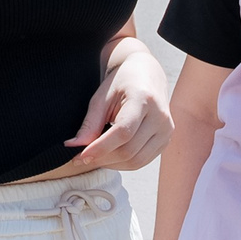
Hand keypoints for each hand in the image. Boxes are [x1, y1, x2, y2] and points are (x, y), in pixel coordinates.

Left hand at [65, 43, 172, 171]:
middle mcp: (161, 117)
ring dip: (111, 164)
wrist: (147, 74)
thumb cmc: (121, 84)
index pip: (123, 132)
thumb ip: (90, 123)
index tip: (78, 157)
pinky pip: (143, 161)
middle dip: (102, 159)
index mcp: (144, 99)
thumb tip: (74, 147)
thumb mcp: (102, 97)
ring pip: (136, 161)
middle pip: (129, 150)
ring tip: (93, 158)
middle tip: (79, 159)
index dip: (100, 148)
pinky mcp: (166, 140)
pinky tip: (109, 156)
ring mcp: (166, 130)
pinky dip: (123, 164)